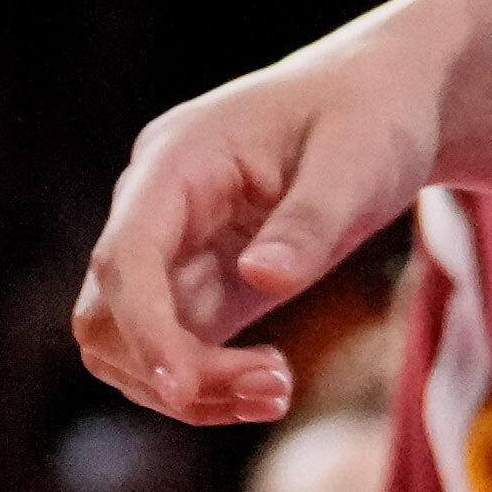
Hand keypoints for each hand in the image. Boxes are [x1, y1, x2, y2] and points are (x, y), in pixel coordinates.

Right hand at [70, 0, 469, 425]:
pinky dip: (207, 382)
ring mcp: (169, 245)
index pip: (126, 255)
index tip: (185, 386)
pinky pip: (170, 348)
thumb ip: (310, 219)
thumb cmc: (371, 114)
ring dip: (188, 388)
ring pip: (126, 343)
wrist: (384, 98)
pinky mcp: (198, 279)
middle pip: (107, 312)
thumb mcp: (360, 158)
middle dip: (172, 369)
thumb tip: (263, 279)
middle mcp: (153, 206)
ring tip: (277, 393)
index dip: (144, 327)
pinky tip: (270, 388)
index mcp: (177, 160)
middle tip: (275, 386)